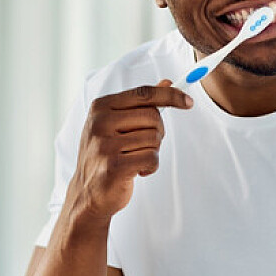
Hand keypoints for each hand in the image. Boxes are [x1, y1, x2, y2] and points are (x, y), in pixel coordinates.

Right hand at [65, 80, 192, 224]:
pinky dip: (151, 167)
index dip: (170, 95)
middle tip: (144, 145)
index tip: (189, 102)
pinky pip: (152, 158)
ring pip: (154, 139)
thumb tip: (167, 82)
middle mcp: (100, 122)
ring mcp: (105, 144)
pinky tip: (136, 171)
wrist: (87, 192)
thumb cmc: (106, 155)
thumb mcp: (117, 124)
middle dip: (158, 132)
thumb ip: (140, 103)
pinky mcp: (114, 166)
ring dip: (152, 152)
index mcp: (101, 107)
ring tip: (134, 159)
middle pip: (153, 117)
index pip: (144, 93)